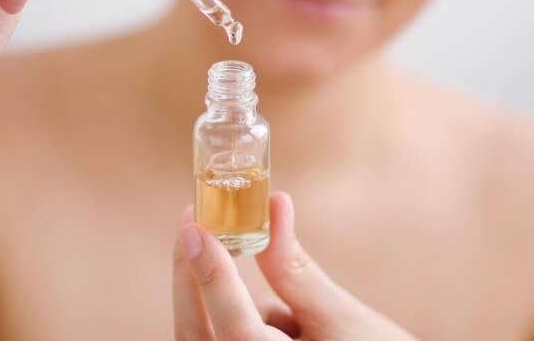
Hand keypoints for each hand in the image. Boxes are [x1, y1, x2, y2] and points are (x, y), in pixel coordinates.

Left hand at [173, 191, 416, 339]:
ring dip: (225, 305)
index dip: (213, 276)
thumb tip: (275, 205)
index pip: (236, 328)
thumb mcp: (341, 318)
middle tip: (192, 226)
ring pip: (208, 337)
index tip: (195, 229)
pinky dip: (235, 321)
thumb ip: (296, 269)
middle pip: (198, 334)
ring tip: (291, 314)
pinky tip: (287, 329)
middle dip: (192, 278)